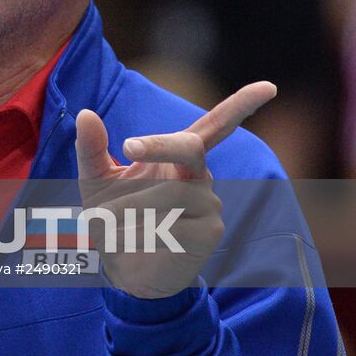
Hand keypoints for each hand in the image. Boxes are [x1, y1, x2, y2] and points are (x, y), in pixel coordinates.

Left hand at [74, 82, 276, 298]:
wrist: (120, 267)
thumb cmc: (112, 217)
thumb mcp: (96, 179)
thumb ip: (91, 148)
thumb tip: (86, 113)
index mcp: (179, 157)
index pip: (215, 125)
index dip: (243, 105)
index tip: (269, 87)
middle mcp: (199, 176)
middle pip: (190, 148)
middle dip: (161, 144)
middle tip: (129, 148)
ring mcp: (209, 205)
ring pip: (170, 192)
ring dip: (128, 204)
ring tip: (103, 220)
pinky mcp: (209, 234)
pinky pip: (173, 224)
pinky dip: (139, 229)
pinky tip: (124, 238)